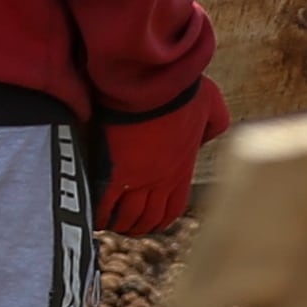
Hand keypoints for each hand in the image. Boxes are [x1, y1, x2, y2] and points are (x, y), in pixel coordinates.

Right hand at [101, 79, 230, 236]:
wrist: (151, 81)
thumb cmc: (181, 89)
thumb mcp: (211, 106)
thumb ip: (214, 123)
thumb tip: (208, 133)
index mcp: (181, 169)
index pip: (172, 209)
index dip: (160, 220)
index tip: (150, 220)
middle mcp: (159, 181)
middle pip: (146, 218)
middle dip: (135, 226)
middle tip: (124, 225)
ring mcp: (135, 178)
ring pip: (124, 216)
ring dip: (116, 222)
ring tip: (106, 222)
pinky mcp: (111, 170)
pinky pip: (102, 203)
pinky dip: (98, 213)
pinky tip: (92, 214)